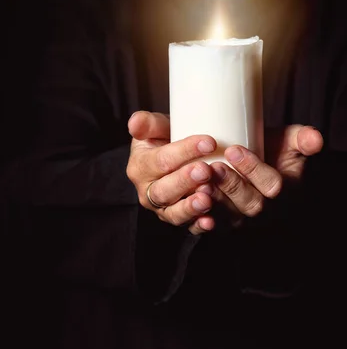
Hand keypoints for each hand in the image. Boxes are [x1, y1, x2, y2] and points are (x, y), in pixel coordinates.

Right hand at [126, 111, 216, 234]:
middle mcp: (148, 192)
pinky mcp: (179, 220)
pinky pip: (188, 227)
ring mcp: (163, 209)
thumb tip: (134, 122)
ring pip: (173, 212)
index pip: (161, 160)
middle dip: (185, 181)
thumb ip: (147, 123)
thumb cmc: (167, 141)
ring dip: (190, 207)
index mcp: (140, 167)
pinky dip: (198, 226)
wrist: (176, 160)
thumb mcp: (156, 128)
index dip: (184, 151)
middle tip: (205, 171)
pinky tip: (210, 222)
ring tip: (207, 199)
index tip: (209, 142)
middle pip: (164, 190)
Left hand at [199, 125, 322, 225]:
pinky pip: (212, 227)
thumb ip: (303, 139)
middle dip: (232, 186)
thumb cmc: (272, 152)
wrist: (252, 163)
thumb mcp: (290, 143)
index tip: (234, 149)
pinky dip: (200, 221)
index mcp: (286, 191)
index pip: (273, 185)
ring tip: (199, 181)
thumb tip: (316, 139)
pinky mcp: (223, 224)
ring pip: (229, 216)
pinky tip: (192, 204)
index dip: (253, 169)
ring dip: (214, 201)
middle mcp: (266, 210)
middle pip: (251, 204)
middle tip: (213, 166)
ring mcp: (244, 220)